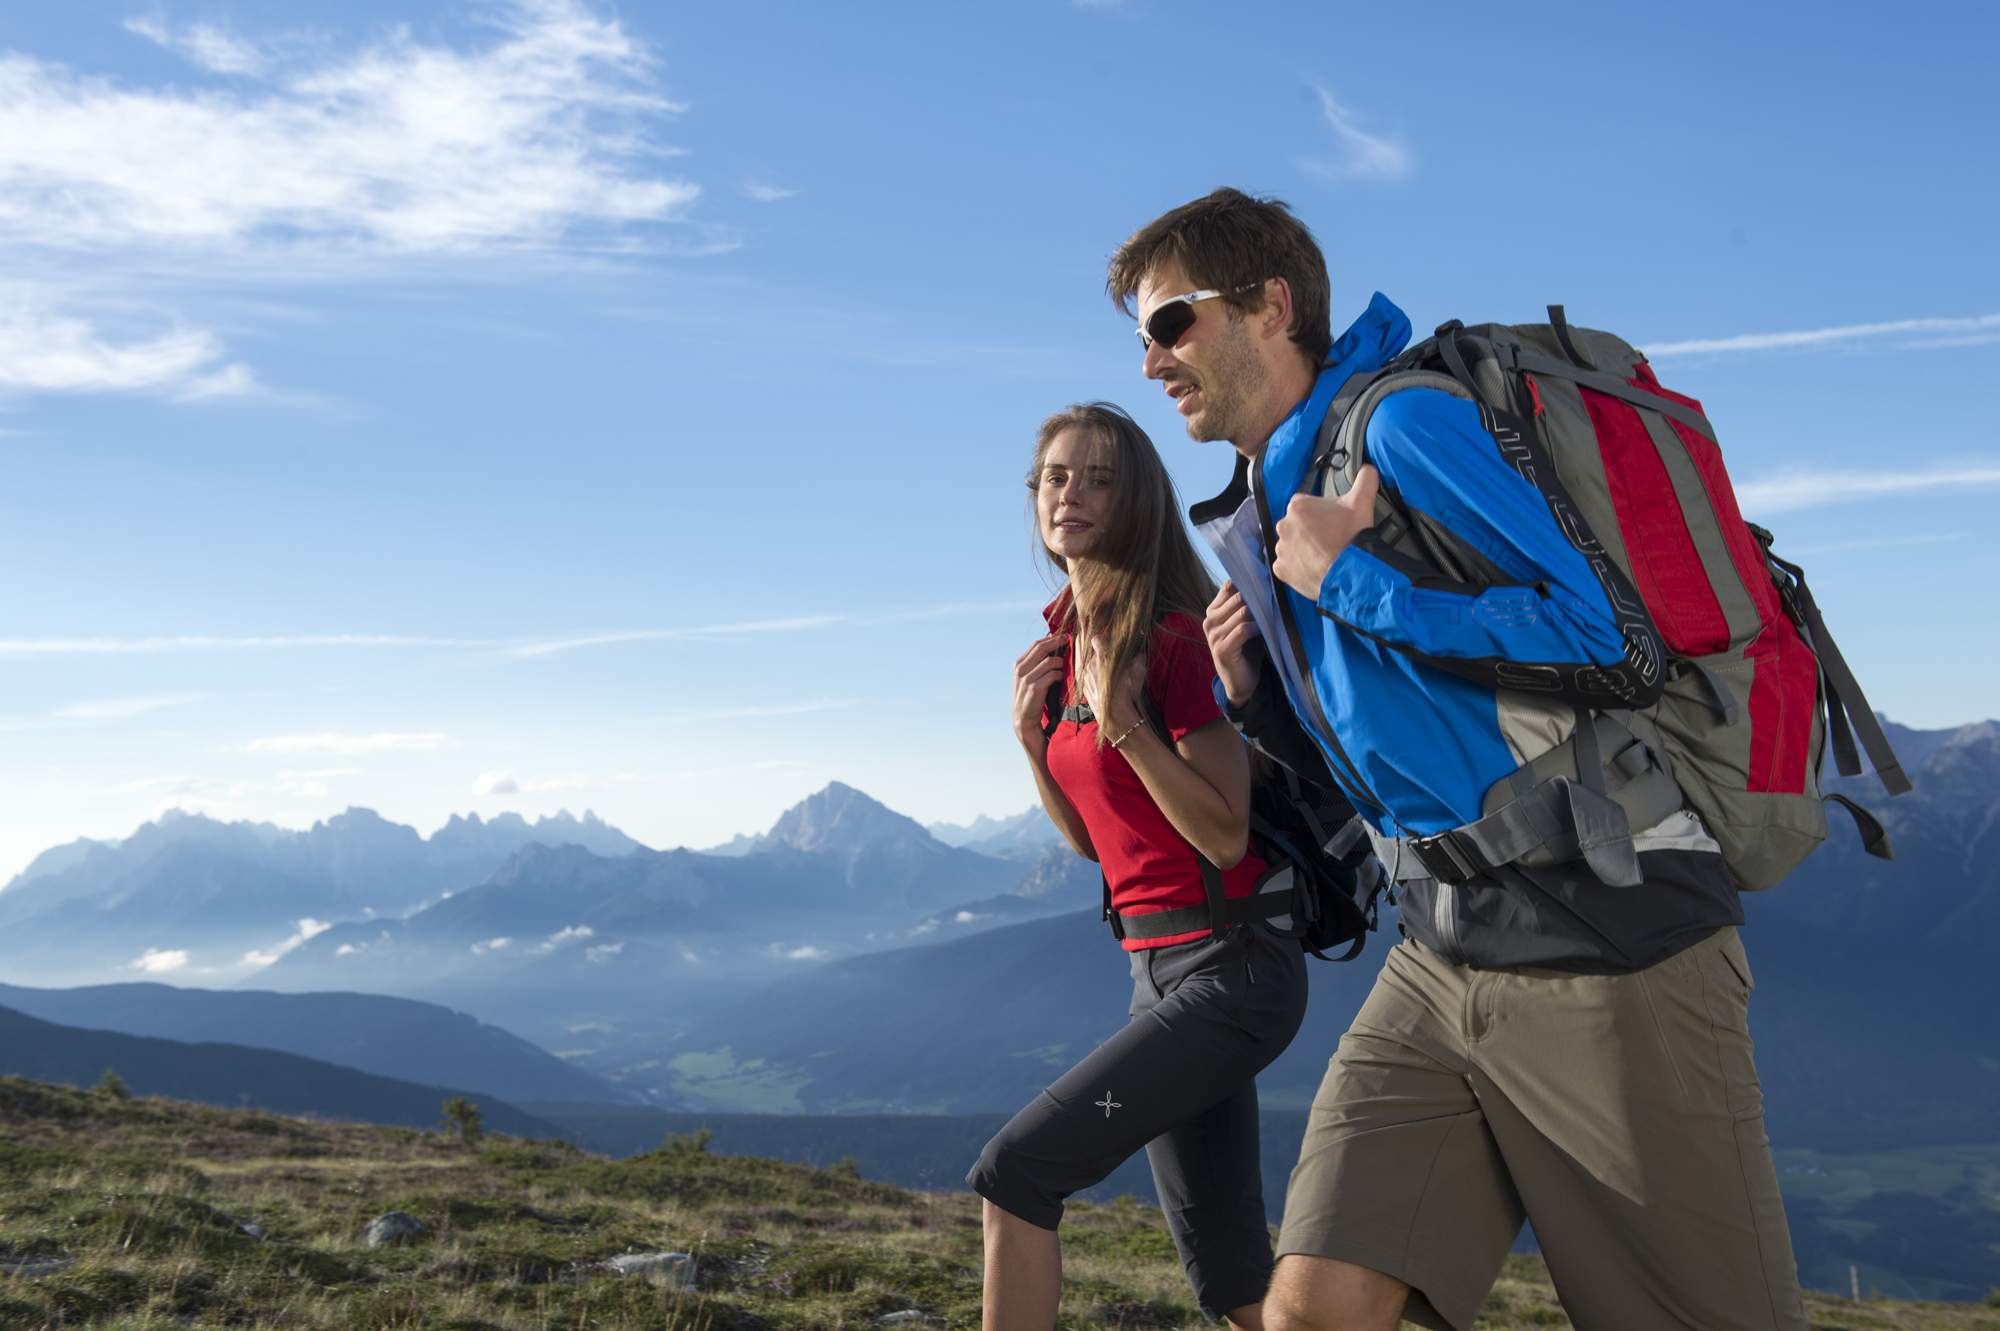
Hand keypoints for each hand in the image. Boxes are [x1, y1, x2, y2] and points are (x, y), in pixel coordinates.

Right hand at [1011, 634, 1065, 750]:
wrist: (1024, 720)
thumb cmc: (1031, 698)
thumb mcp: (1029, 679)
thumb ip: (1037, 664)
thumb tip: (1053, 646)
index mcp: (1019, 664)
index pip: (1036, 644)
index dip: (1051, 638)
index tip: (1064, 636)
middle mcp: (1020, 670)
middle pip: (1041, 648)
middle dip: (1058, 642)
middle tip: (1070, 641)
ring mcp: (1026, 679)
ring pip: (1049, 661)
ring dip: (1062, 662)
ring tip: (1067, 665)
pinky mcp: (1035, 688)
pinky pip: (1052, 675)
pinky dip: (1060, 675)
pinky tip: (1063, 678)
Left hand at [1081, 635, 1145, 734]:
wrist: (1116, 715)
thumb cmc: (1127, 693)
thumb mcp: (1138, 672)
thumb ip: (1138, 659)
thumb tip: (1139, 655)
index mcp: (1103, 658)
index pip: (1097, 639)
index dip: (1103, 640)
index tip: (1108, 643)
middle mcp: (1091, 665)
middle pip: (1095, 655)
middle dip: (1104, 658)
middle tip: (1115, 665)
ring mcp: (1086, 677)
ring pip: (1091, 667)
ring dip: (1099, 669)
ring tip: (1111, 679)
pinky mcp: (1085, 688)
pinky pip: (1089, 679)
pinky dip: (1095, 681)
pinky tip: (1106, 687)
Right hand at [1203, 581, 1263, 706]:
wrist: (1240, 681)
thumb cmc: (1246, 649)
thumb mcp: (1245, 624)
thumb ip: (1247, 606)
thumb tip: (1265, 583)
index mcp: (1213, 612)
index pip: (1229, 587)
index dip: (1248, 585)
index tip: (1265, 588)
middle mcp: (1209, 621)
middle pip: (1237, 598)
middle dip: (1257, 600)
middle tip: (1272, 605)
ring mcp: (1213, 636)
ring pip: (1241, 612)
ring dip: (1259, 615)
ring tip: (1269, 620)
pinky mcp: (1222, 650)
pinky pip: (1242, 630)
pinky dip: (1256, 628)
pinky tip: (1263, 631)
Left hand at [1274, 464, 1379, 598]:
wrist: (1349, 573)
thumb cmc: (1352, 537)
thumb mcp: (1362, 502)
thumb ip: (1365, 479)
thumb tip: (1368, 468)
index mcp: (1298, 506)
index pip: (1304, 504)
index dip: (1319, 513)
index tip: (1330, 522)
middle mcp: (1284, 525)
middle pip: (1296, 525)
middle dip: (1309, 531)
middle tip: (1329, 539)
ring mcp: (1281, 549)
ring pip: (1291, 544)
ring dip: (1303, 548)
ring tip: (1323, 555)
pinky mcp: (1281, 569)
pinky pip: (1287, 565)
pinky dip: (1298, 566)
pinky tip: (1314, 567)